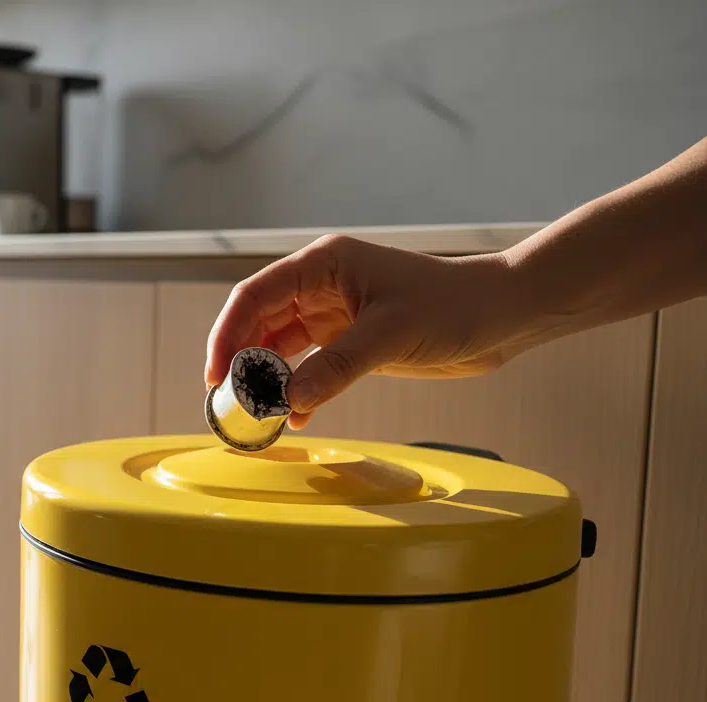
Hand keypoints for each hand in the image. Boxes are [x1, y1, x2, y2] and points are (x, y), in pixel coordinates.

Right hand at [205, 235, 542, 428]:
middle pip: (259, 322)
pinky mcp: (351, 341)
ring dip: (267, 380)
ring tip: (257, 415)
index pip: (254, 296)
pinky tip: (297, 417)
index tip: (217, 375)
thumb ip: (337, 367)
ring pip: (280, 347)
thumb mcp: (391, 334)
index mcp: (323, 265)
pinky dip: (298, 391)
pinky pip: (309, 367)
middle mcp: (321, 286)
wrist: (504, 315)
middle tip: (231, 404)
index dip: (227, 334)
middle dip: (242, 362)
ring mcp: (334, 314)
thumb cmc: (454, 305)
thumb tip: (289, 401)